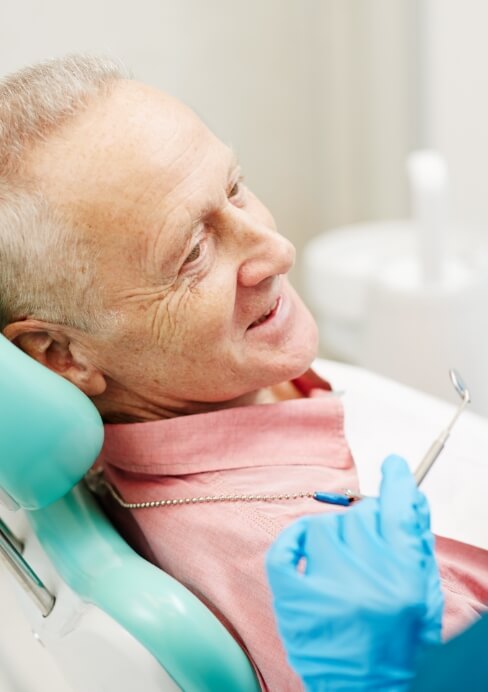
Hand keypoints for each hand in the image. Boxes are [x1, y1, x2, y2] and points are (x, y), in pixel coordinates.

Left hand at [266, 455, 443, 690]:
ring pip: (323, 528)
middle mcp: (366, 584)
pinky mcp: (294, 603)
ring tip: (340, 562)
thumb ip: (415, 543)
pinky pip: (284, 551)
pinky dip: (292, 540)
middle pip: (359, 517)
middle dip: (364, 525)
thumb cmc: (400, 644)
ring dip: (332, 537)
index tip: (394, 466)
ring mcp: (326, 593)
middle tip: (365, 547)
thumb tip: (407, 495)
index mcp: (404, 580)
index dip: (397, 483)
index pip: (398, 512)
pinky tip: (303, 545)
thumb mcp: (422, 593)